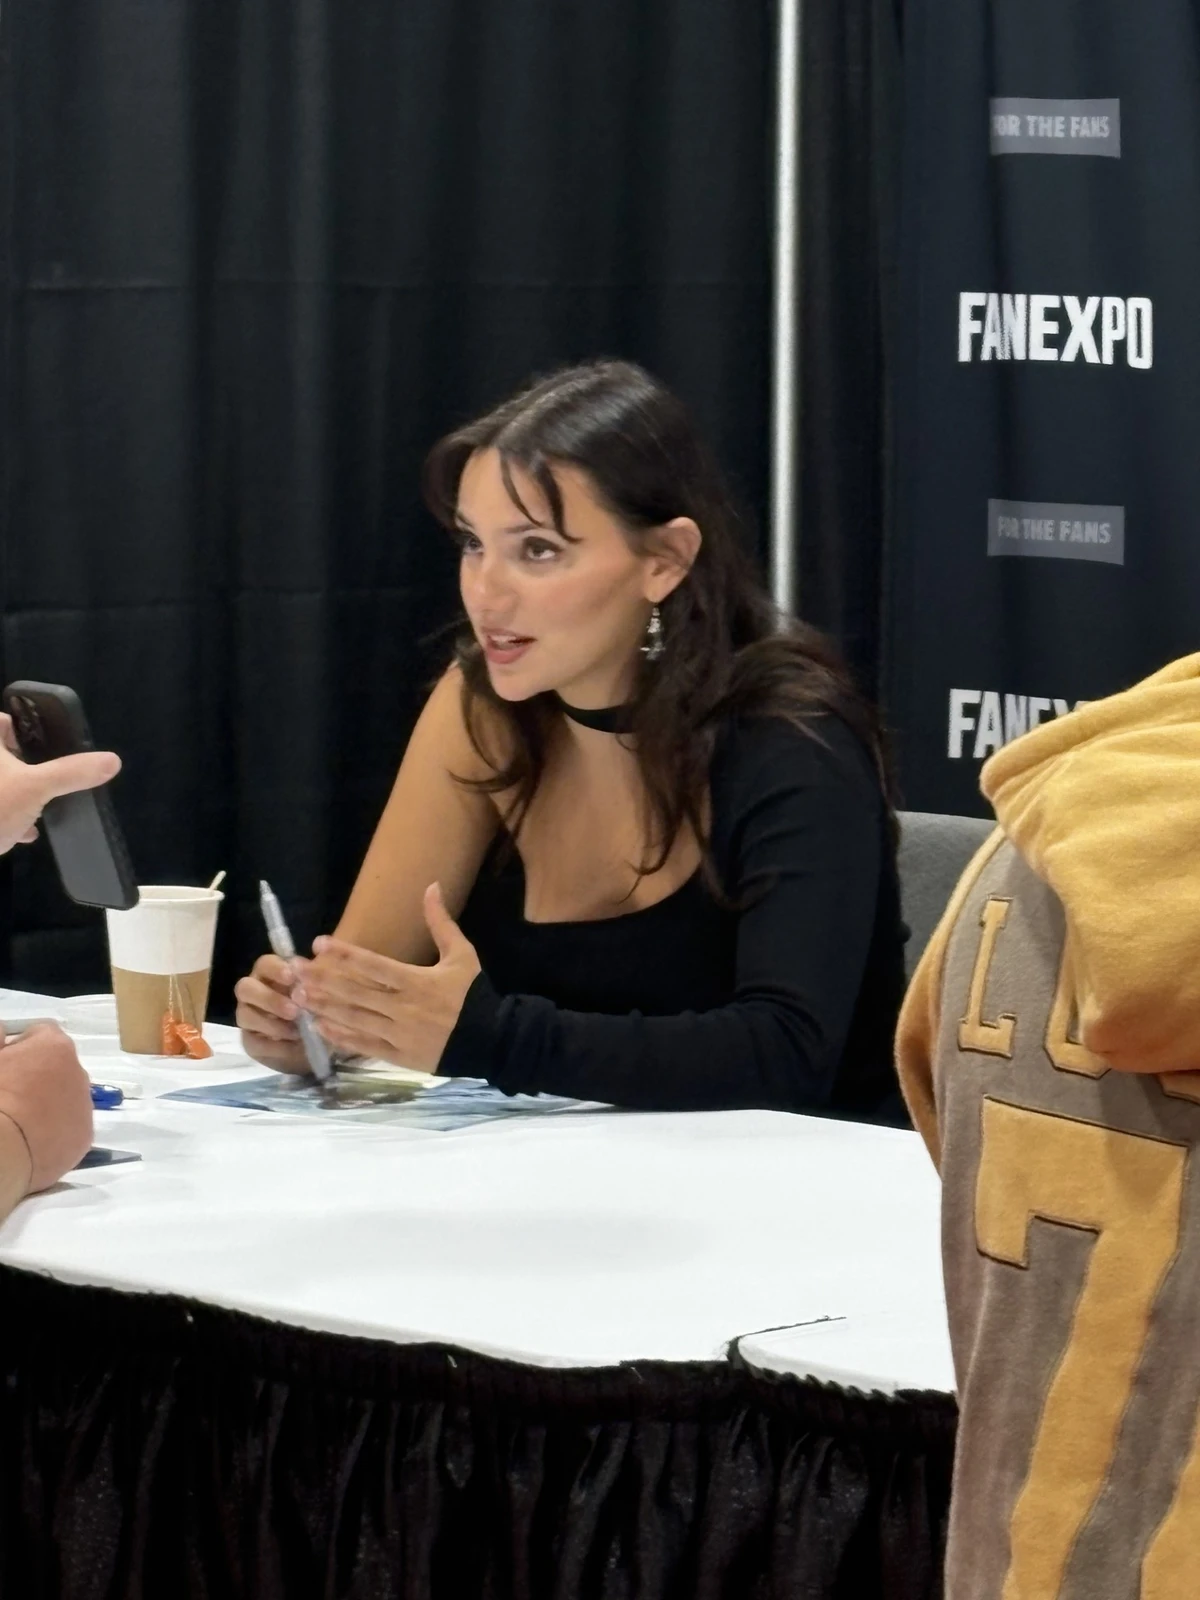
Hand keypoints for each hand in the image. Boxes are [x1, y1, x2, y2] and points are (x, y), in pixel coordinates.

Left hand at [0, 713, 120, 854]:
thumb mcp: (36, 788)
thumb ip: (72, 772)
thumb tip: (112, 760)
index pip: (4, 720)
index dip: (25, 730)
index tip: (47, 750)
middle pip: (4, 753)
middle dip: (25, 767)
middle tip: (45, 779)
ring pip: (1, 781)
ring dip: (16, 791)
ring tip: (38, 805)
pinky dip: (6, 812)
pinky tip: (24, 829)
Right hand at [0, 1023, 92, 1193]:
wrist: (4, 1148)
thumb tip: (4, 1031)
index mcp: (54, 1046)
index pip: (42, 1032)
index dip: (21, 1046)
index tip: (6, 1061)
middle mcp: (79, 1072)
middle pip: (60, 1067)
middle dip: (40, 1076)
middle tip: (12, 1095)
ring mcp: (85, 1106)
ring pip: (69, 1098)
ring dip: (51, 1104)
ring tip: (21, 1122)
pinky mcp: (85, 1138)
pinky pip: (71, 1128)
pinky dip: (56, 1132)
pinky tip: (33, 1142)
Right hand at [234, 953, 308, 1073]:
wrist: (317, 1046)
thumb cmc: (317, 1011)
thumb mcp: (321, 996)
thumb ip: (316, 983)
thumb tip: (320, 966)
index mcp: (271, 975)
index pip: (265, 964)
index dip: (276, 969)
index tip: (292, 977)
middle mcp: (254, 992)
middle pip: (245, 987)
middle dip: (269, 999)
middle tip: (294, 1011)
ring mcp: (247, 1017)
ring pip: (245, 1015)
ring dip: (271, 1024)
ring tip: (296, 1032)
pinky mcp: (249, 1041)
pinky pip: (253, 1042)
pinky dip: (275, 1046)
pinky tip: (294, 1047)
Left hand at [298, 883, 480, 1070]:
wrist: (493, 1040)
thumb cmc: (475, 995)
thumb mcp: (462, 955)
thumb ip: (442, 923)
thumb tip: (432, 886)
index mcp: (417, 982)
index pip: (374, 965)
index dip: (345, 954)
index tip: (320, 943)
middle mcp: (404, 1008)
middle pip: (356, 993)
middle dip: (323, 981)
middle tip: (295, 971)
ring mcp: (400, 1034)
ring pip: (355, 1019)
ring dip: (325, 1007)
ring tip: (299, 997)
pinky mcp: (399, 1056)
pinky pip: (364, 1045)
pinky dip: (341, 1036)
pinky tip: (320, 1027)